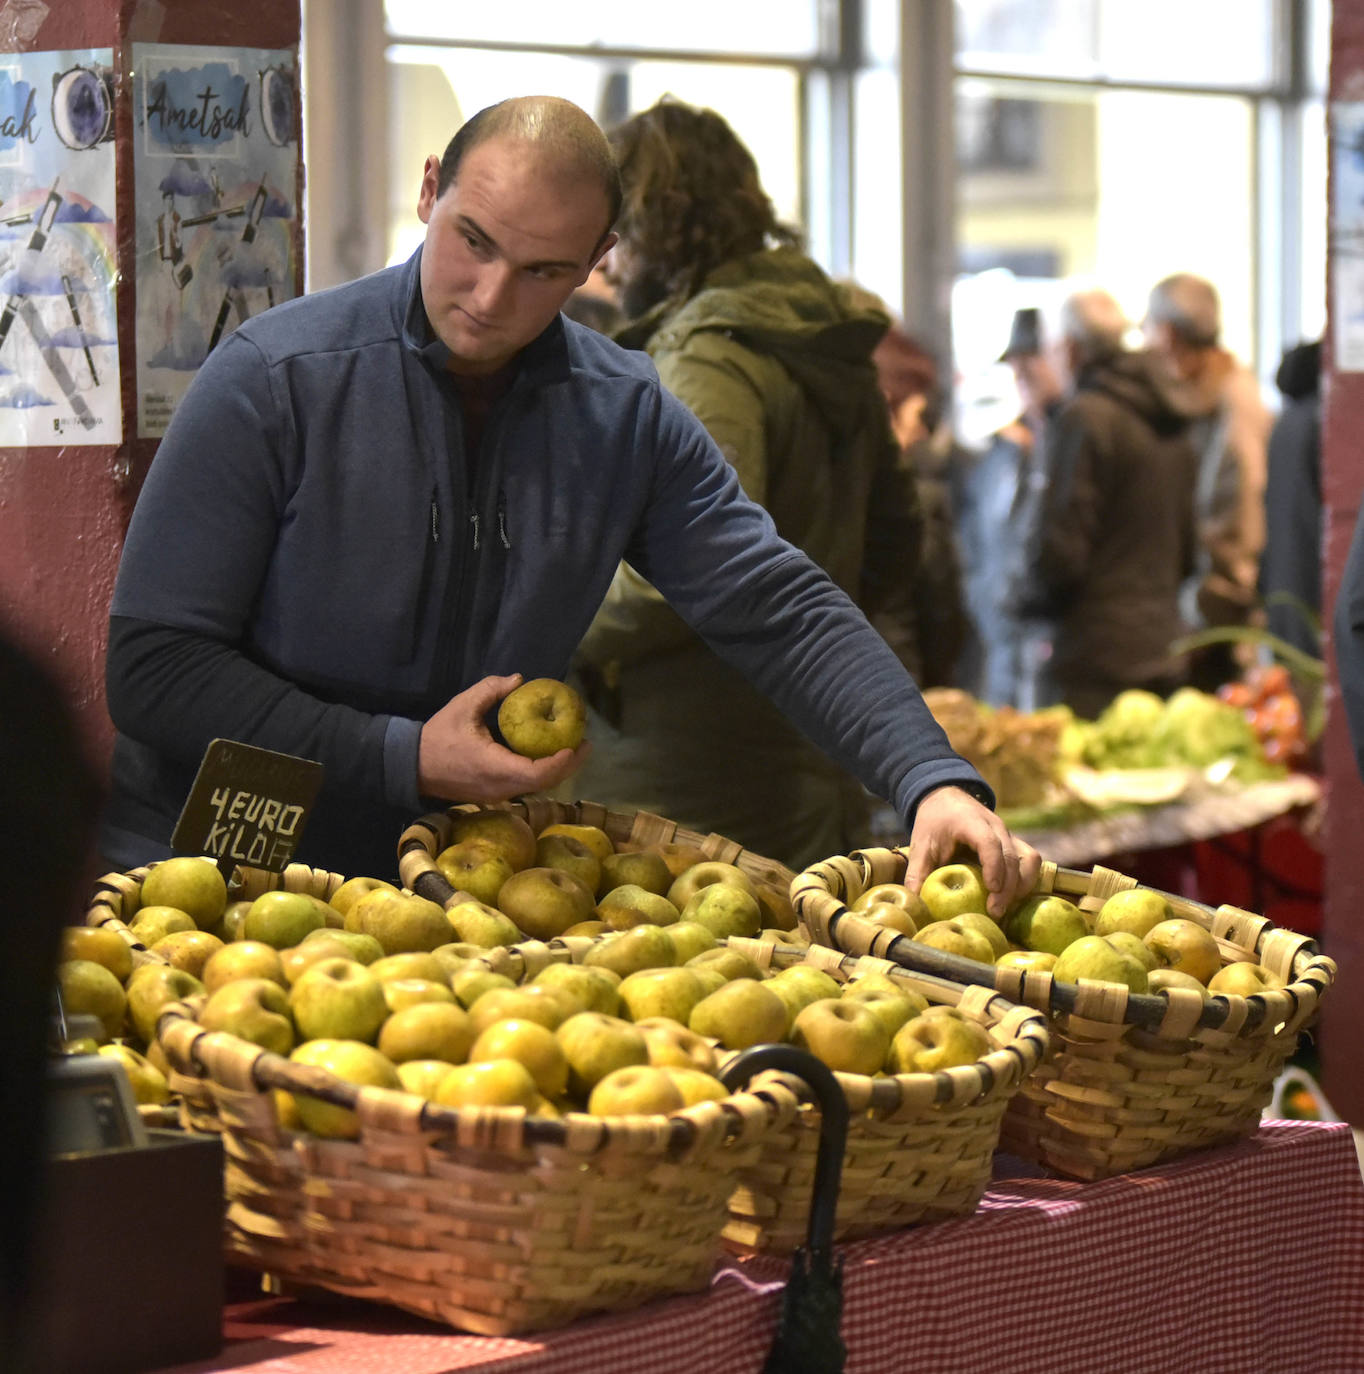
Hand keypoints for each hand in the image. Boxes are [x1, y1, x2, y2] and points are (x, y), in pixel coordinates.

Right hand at [417, 674, 587, 802]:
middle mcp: (500, 787)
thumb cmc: (437, 736)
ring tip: (574, 748)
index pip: (537, 773)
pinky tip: (550, 755)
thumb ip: (492, 690)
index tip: (577, 745)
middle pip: (544, 783)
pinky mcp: (494, 794)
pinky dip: (542, 772)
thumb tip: (519, 679)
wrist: (412, 766)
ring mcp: (497, 795)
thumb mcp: (463, 706)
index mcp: (494, 767)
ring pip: (537, 787)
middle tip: (587, 744)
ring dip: (558, 770)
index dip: (560, 762)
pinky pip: (526, 785)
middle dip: (569, 765)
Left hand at [900, 785, 1040, 919]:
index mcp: (972, 822)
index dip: (994, 866)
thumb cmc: (934, 823)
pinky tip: (1011, 899)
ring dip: (1021, 885)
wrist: (946, 799)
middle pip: (1012, 856)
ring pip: (1029, 859)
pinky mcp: (1014, 844)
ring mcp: (1009, 834)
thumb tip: (915, 904)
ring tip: (1005, 908)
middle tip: (995, 912)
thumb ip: (917, 873)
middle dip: (1008, 887)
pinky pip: (1030, 862)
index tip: (992, 889)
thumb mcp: (921, 845)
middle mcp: (996, 827)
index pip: (989, 842)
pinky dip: (1025, 881)